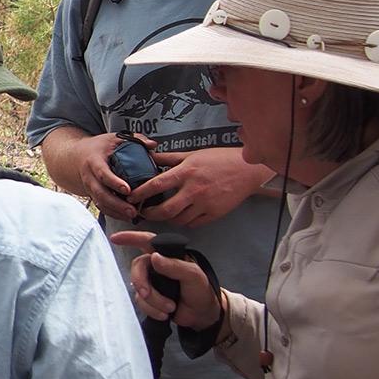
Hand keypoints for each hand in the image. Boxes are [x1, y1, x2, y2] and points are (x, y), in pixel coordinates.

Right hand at [67, 131, 141, 221]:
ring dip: (115, 211)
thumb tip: (152, 145)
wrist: (76, 156)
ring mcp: (90, 188)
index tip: (127, 189)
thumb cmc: (99, 147)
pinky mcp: (92, 195)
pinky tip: (125, 217)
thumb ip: (135, 139)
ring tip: (132, 216)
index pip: (103, 173)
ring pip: (100, 202)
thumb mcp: (114, 138)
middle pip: (100, 193)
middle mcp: (89, 176)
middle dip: (116, 204)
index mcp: (94, 161)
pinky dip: (112, 213)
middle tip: (132, 210)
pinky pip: (101, 207)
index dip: (114, 182)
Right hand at [110, 229, 221, 328]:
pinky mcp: (149, 299)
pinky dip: (152, 310)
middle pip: (137, 268)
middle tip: (147, 294)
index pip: (147, 241)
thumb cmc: (201, 291)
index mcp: (167, 255)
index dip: (130, 237)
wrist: (202, 315)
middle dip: (141, 283)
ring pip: (138, 289)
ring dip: (153, 301)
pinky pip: (141, 303)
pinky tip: (165, 313)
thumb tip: (154, 257)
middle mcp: (156, 266)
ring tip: (170, 307)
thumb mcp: (194, 276)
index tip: (115, 238)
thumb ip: (175, 266)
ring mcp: (152, 282)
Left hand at [132, 145, 272, 226]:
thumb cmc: (219, 159)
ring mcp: (205, 204)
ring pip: (179, 220)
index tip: (131, 198)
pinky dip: (184, 222)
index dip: (140, 193)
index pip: (156, 185)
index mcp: (186, 172)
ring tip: (162, 214)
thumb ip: (170, 158)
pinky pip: (193, 224)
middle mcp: (194, 190)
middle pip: (165, 210)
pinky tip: (180, 216)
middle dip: (150, 214)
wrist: (247, 170)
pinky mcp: (215, 214)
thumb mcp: (192, 155)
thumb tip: (150, 156)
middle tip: (144, 212)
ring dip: (167, 219)